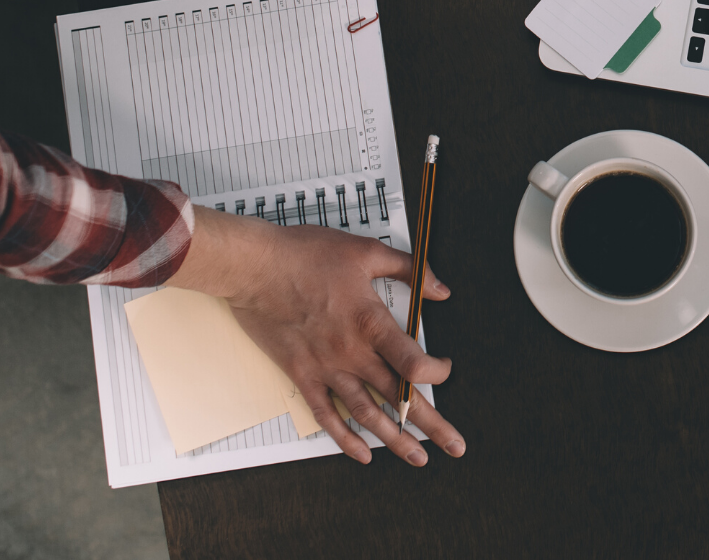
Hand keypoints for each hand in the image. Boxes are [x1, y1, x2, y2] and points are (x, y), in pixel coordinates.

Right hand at [170, 208, 462, 464]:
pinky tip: (361, 454)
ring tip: (416, 457)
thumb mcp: (366, 252)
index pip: (413, 364)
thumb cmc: (306, 255)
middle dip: (431, 424)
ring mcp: (325, 368)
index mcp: (371, 323)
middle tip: (454, 446)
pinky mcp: (301, 375)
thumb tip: (439, 288)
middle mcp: (351, 353)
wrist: (254, 267)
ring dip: (394, 439)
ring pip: (367, 413)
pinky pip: (326, 415)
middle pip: (398, 397)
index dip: (436, 374)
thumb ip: (408, 269)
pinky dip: (344, 438)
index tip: (444, 370)